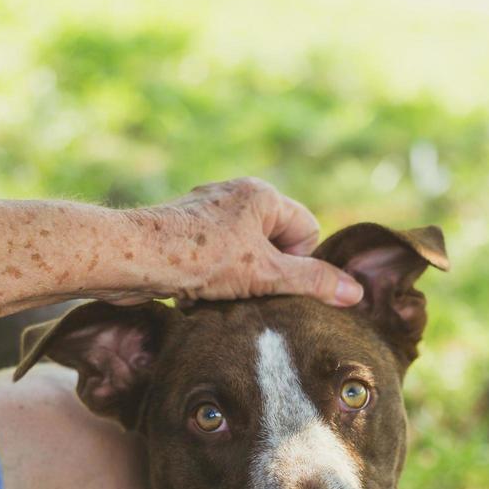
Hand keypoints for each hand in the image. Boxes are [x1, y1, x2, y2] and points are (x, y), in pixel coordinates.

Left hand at [115, 178, 362, 305]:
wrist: (132, 258)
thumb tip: (355, 293)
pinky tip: (193, 292)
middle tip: (244, 290)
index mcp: (262, 194)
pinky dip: (210, 281)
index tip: (272, 278)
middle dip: (263, 275)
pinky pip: (215, 261)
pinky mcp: (185, 232)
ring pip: (244, 257)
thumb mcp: (265, 274)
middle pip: (275, 246)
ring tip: (215, 291)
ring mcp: (208, 212)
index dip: (296, 263)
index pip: (306, 231)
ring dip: (236, 282)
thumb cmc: (199, 258)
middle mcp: (236, 195)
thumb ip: (312, 282)